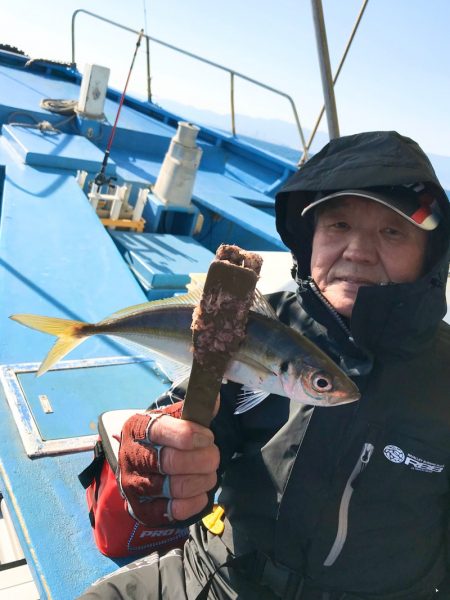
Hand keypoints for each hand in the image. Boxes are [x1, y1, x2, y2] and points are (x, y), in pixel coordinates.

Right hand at [117, 401, 219, 525]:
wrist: (140, 463)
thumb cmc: (163, 438)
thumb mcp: (172, 418)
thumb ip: (193, 410)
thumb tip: (214, 401)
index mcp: (137, 428)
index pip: (161, 430)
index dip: (190, 435)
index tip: (208, 436)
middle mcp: (131, 457)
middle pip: (172, 461)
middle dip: (203, 459)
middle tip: (214, 457)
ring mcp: (134, 486)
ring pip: (177, 487)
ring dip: (203, 480)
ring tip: (210, 473)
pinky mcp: (143, 510)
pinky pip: (176, 510)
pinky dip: (196, 501)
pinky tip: (200, 491)